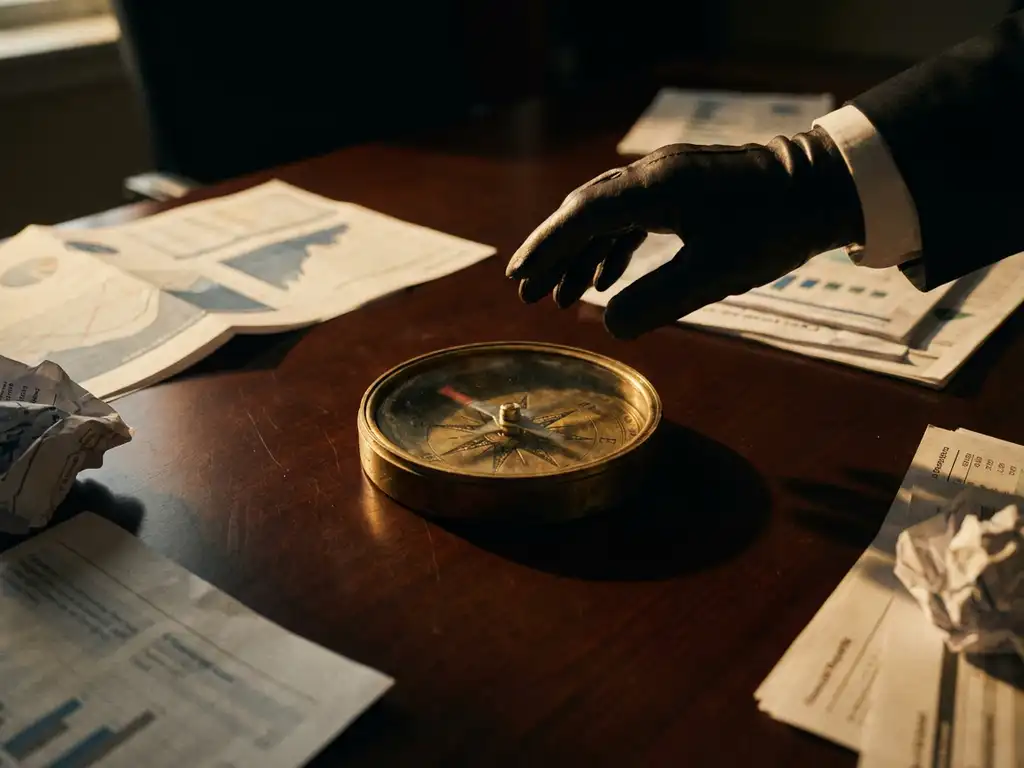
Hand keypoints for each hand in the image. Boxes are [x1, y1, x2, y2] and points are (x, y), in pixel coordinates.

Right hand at [505, 127, 863, 338]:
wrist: (824, 187)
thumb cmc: (773, 228)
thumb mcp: (715, 273)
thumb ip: (659, 301)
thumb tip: (609, 327)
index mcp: (654, 188)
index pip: (582, 216)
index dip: (547, 248)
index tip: (520, 278)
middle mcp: (652, 175)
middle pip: (584, 212)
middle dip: (555, 254)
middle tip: (529, 293)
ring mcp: (667, 178)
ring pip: (606, 216)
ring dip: (581, 256)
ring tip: (562, 298)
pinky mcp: (682, 188)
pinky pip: (631, 217)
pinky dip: (611, 249)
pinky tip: (605, 281)